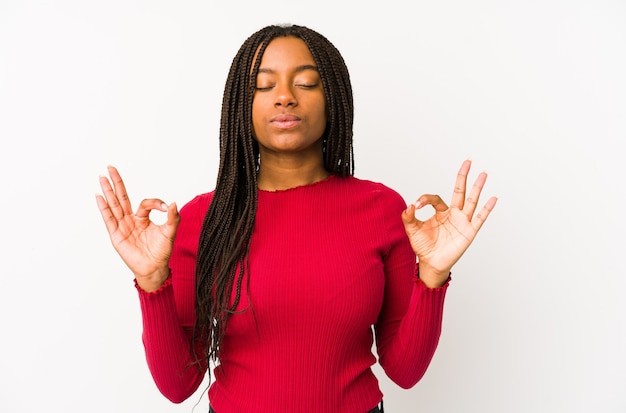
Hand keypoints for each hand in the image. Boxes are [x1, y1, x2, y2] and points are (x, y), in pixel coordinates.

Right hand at [95, 166, 179, 291]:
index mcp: (142, 218)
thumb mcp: (170, 232)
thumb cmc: (162, 251)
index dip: (155, 203)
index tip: (166, 208)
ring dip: (108, 191)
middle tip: (110, 167)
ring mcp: (122, 227)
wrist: (155, 268)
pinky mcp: (116, 236)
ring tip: (102, 177)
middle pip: (121, 198)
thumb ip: (173, 218)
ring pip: (114, 205)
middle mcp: (130, 220)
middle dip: (116, 183)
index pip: (144, 203)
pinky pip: (109, 219)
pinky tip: (99, 196)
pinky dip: (104, 208)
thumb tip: (173, 203)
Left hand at [401, 160, 496, 287]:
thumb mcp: (412, 230)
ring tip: (483, 173)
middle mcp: (453, 214)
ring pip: (472, 201)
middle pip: (460, 191)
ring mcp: (462, 222)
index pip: (436, 198)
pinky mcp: (469, 232)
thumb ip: (408, 217)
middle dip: (463, 176)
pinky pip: (480, 218)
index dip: (425, 199)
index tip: (417, 206)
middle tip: (468, 161)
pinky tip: (493, 198)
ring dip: (477, 187)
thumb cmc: (423, 247)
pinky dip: (486, 209)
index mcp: (440, 212)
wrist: (431, 264)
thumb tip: (410, 205)